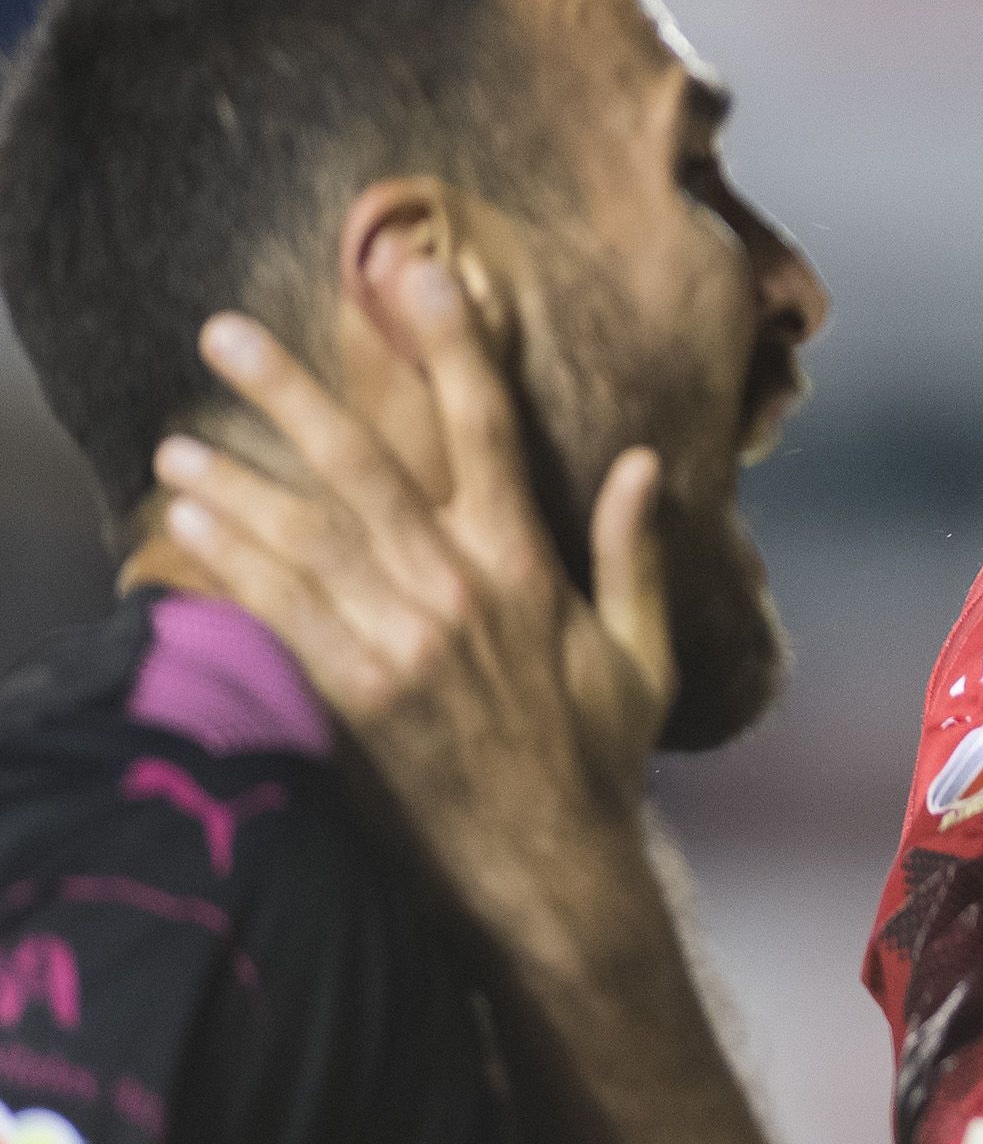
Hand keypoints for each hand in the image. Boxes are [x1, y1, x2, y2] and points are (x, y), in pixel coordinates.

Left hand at [155, 263, 669, 965]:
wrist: (547, 868)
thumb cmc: (599, 759)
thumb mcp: (639, 653)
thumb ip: (633, 554)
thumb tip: (645, 464)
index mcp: (528, 567)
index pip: (487, 427)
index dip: (452, 344)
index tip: (419, 275)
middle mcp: (458, 591)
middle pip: (361, 465)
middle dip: (289, 391)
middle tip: (223, 331)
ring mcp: (397, 645)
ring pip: (299, 535)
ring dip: (232, 481)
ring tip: (176, 443)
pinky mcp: (349, 699)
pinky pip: (275, 614)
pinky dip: (228, 566)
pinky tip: (185, 530)